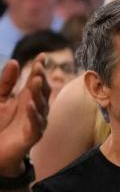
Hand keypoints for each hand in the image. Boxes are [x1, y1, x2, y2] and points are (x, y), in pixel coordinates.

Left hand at [0, 60, 50, 174]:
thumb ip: (5, 82)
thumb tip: (14, 62)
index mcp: (28, 98)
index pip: (37, 80)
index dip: (39, 68)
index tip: (42, 55)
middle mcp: (36, 109)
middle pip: (42, 92)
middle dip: (41, 79)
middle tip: (38, 67)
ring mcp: (36, 122)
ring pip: (41, 106)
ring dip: (39, 94)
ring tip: (35, 81)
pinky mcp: (32, 137)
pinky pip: (35, 125)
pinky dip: (34, 115)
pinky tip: (30, 105)